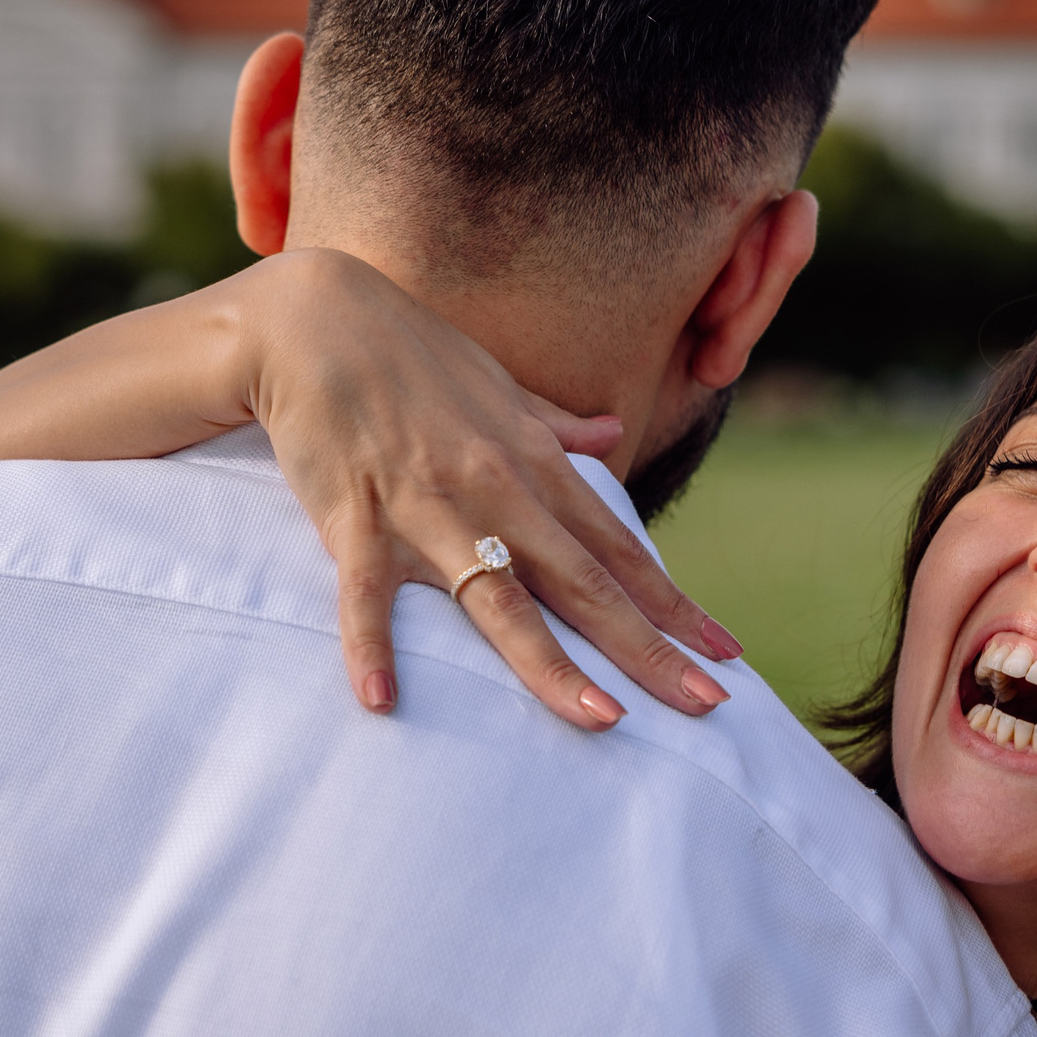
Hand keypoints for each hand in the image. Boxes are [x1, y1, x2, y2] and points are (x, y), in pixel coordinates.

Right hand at [229, 249, 741, 731]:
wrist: (312, 318)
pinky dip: (371, 645)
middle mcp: (495, 488)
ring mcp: (427, 506)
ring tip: (601, 719)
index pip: (617, 549)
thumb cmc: (409, 353)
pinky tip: (381, 702)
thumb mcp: (497, 385)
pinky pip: (365, 594)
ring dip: (551, 663)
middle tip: (707, 706)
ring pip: (498, 598)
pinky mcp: (355, 517)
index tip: (723, 653)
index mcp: (533, 463)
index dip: (673, 603)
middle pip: (583, 583)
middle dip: (648, 648)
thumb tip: (612, 431)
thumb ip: (555, 422)